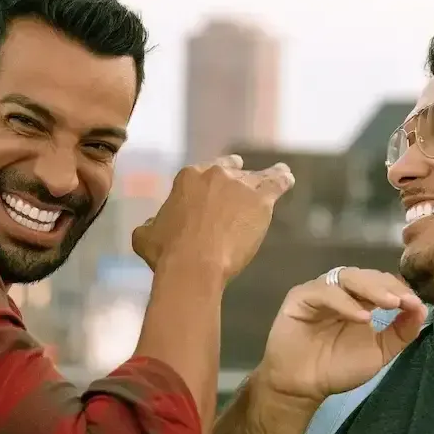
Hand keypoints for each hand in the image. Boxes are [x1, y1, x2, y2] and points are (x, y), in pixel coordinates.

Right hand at [132, 154, 292, 279]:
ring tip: (277, 175)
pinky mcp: (260, 200)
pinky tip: (287, 178)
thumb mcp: (145, 236)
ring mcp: (240, 185)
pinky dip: (282, 179)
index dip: (208, 183)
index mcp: (188, 177)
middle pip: (230, 170)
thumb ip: (151, 224)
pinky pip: (276, 183)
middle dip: (234, 175)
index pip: (203, 172)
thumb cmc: (167, 253)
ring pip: (257, 175)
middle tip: (239, 185)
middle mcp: (215, 174)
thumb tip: (151, 224)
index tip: (211, 192)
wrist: (194, 264)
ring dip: (265, 176)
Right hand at [254, 267, 427, 402]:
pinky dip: (345, 302)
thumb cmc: (337, 369)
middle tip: (405, 300)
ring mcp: (320, 291)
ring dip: (371, 288)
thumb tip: (422, 308)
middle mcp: (340, 290)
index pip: (382, 283)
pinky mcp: (300, 297)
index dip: (400, 290)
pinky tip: (362, 317)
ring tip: (389, 304)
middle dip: (388, 287)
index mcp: (359, 299)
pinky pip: (325, 292)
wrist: (303, 387)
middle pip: (367, 276)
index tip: (416, 303)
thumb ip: (402, 332)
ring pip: (348, 277)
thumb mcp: (379, 352)